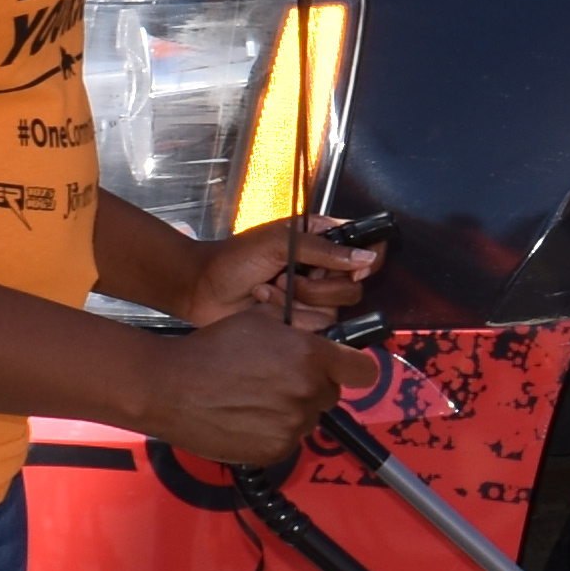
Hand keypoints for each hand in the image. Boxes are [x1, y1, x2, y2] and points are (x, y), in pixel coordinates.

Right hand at [124, 304, 362, 466]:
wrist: (171, 388)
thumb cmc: (213, 348)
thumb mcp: (260, 319)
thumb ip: (300, 328)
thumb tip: (324, 334)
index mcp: (311, 357)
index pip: (363, 370)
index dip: (353, 368)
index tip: (344, 368)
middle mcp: (308, 393)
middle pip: (332, 394)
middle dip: (314, 386)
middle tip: (280, 378)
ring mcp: (293, 425)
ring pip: (308, 417)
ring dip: (292, 409)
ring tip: (255, 398)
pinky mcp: (275, 450)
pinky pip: (287, 439)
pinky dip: (273, 431)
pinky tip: (246, 417)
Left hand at [177, 218, 387, 331]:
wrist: (202, 289)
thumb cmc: (235, 257)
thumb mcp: (278, 242)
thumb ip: (323, 250)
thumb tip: (367, 258)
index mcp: (323, 241)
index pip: (367, 249)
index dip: (366, 261)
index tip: (349, 269)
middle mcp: (324, 271)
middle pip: (353, 288)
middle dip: (317, 286)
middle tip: (286, 276)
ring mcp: (313, 300)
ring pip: (332, 312)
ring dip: (296, 302)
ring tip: (268, 291)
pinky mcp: (300, 324)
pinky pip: (313, 330)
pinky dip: (287, 318)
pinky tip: (264, 307)